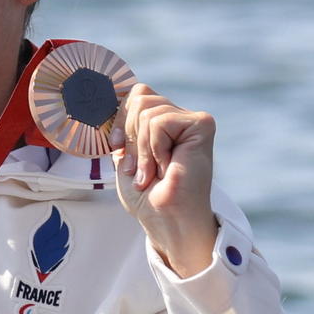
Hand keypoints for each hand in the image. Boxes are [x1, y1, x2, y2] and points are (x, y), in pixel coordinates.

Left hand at [110, 83, 217, 276]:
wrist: (166, 219)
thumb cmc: (148, 197)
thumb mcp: (126, 156)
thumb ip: (123, 128)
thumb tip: (111, 97)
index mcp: (162, 123)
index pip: (136, 94)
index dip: (120, 120)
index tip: (118, 150)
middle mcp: (179, 117)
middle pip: (140, 96)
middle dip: (131, 136)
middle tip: (140, 168)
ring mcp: (192, 120)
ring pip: (147, 110)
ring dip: (143, 149)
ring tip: (154, 171)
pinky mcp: (202, 124)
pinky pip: (160, 121)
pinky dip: (154, 149)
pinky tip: (167, 166)